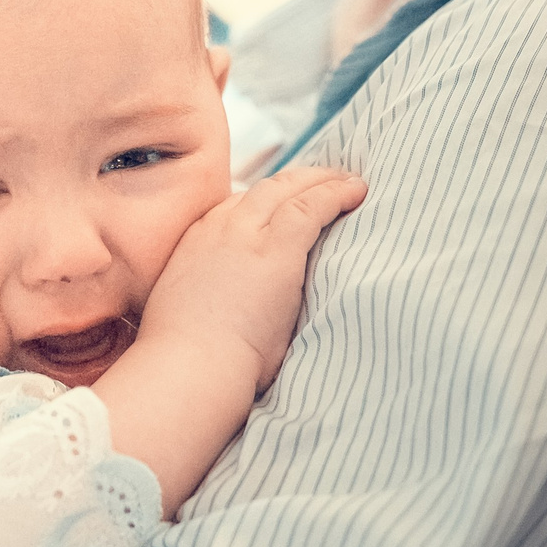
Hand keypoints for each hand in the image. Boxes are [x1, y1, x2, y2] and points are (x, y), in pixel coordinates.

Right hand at [94, 165, 364, 514]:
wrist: (190, 366)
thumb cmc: (190, 359)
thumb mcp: (189, 311)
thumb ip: (215, 293)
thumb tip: (237, 307)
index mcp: (195, 242)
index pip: (237, 206)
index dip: (268, 201)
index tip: (289, 204)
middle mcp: (218, 228)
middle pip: (264, 190)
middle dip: (297, 181)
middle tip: (326, 180)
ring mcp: (246, 234)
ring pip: (289, 189)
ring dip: (322, 181)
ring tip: (348, 182)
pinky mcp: (275, 248)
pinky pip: (312, 206)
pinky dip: (336, 194)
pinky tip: (357, 191)